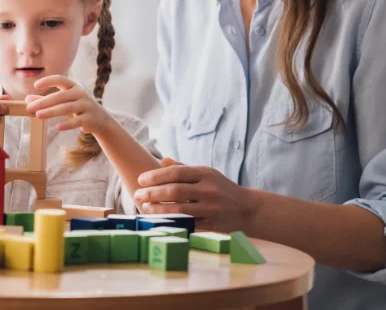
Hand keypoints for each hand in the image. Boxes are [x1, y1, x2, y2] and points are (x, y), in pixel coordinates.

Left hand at [25, 75, 111, 134]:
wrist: (100, 119)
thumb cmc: (77, 108)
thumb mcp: (63, 102)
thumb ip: (46, 100)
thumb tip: (27, 100)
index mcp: (73, 87)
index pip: (61, 79)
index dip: (49, 81)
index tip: (36, 85)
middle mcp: (80, 94)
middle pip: (60, 96)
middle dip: (44, 101)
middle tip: (30, 107)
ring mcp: (86, 106)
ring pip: (67, 108)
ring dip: (51, 111)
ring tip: (38, 115)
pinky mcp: (89, 118)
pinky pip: (77, 121)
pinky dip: (67, 124)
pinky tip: (58, 127)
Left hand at [134, 157, 257, 232]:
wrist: (248, 209)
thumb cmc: (222, 188)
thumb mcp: (207, 173)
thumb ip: (184, 167)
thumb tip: (162, 160)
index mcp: (205, 173)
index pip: (176, 173)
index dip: (156, 176)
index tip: (140, 180)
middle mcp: (208, 189)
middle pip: (174, 190)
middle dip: (152, 192)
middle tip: (137, 194)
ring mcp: (211, 208)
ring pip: (179, 208)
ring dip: (158, 208)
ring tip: (145, 207)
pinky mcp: (212, 224)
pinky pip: (187, 223)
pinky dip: (171, 221)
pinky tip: (159, 220)